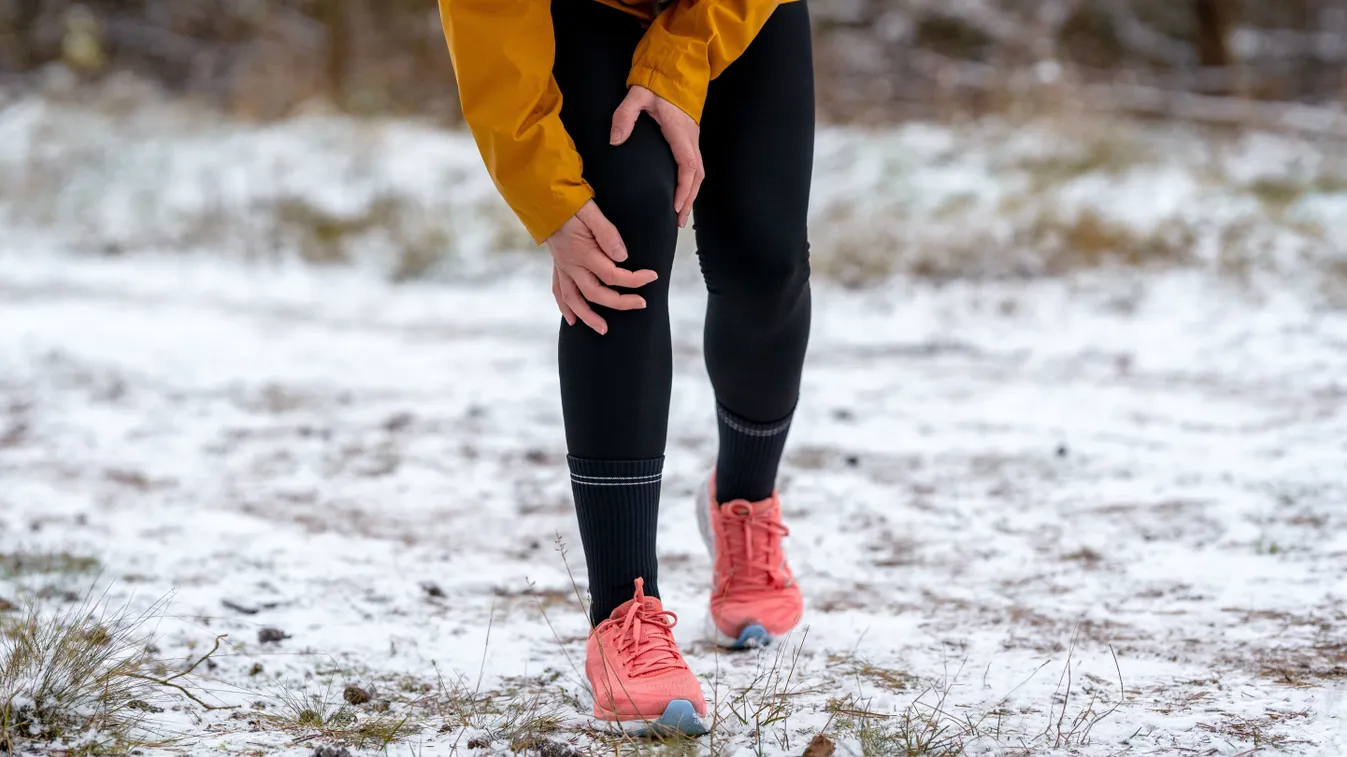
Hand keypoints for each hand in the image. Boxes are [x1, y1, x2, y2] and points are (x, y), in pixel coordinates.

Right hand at [547, 200, 658, 334]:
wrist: (543, 197)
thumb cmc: (570, 202)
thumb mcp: (591, 211)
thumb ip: (607, 233)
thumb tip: (622, 257)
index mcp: (582, 252)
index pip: (613, 274)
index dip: (634, 279)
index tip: (652, 276)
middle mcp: (571, 265)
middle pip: (596, 293)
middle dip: (620, 303)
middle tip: (641, 304)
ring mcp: (563, 267)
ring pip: (574, 300)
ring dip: (589, 316)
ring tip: (603, 330)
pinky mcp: (558, 266)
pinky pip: (559, 292)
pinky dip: (566, 307)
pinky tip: (573, 320)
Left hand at [610, 85, 702, 227]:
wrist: (675, 65)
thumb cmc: (656, 81)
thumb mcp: (636, 96)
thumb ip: (624, 117)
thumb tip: (615, 140)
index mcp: (680, 131)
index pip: (687, 166)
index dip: (684, 189)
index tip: (676, 207)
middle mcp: (691, 137)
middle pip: (697, 176)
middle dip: (690, 200)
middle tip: (679, 221)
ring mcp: (693, 137)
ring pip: (699, 172)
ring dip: (692, 194)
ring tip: (681, 214)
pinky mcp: (690, 136)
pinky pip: (695, 165)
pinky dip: (691, 183)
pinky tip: (683, 194)